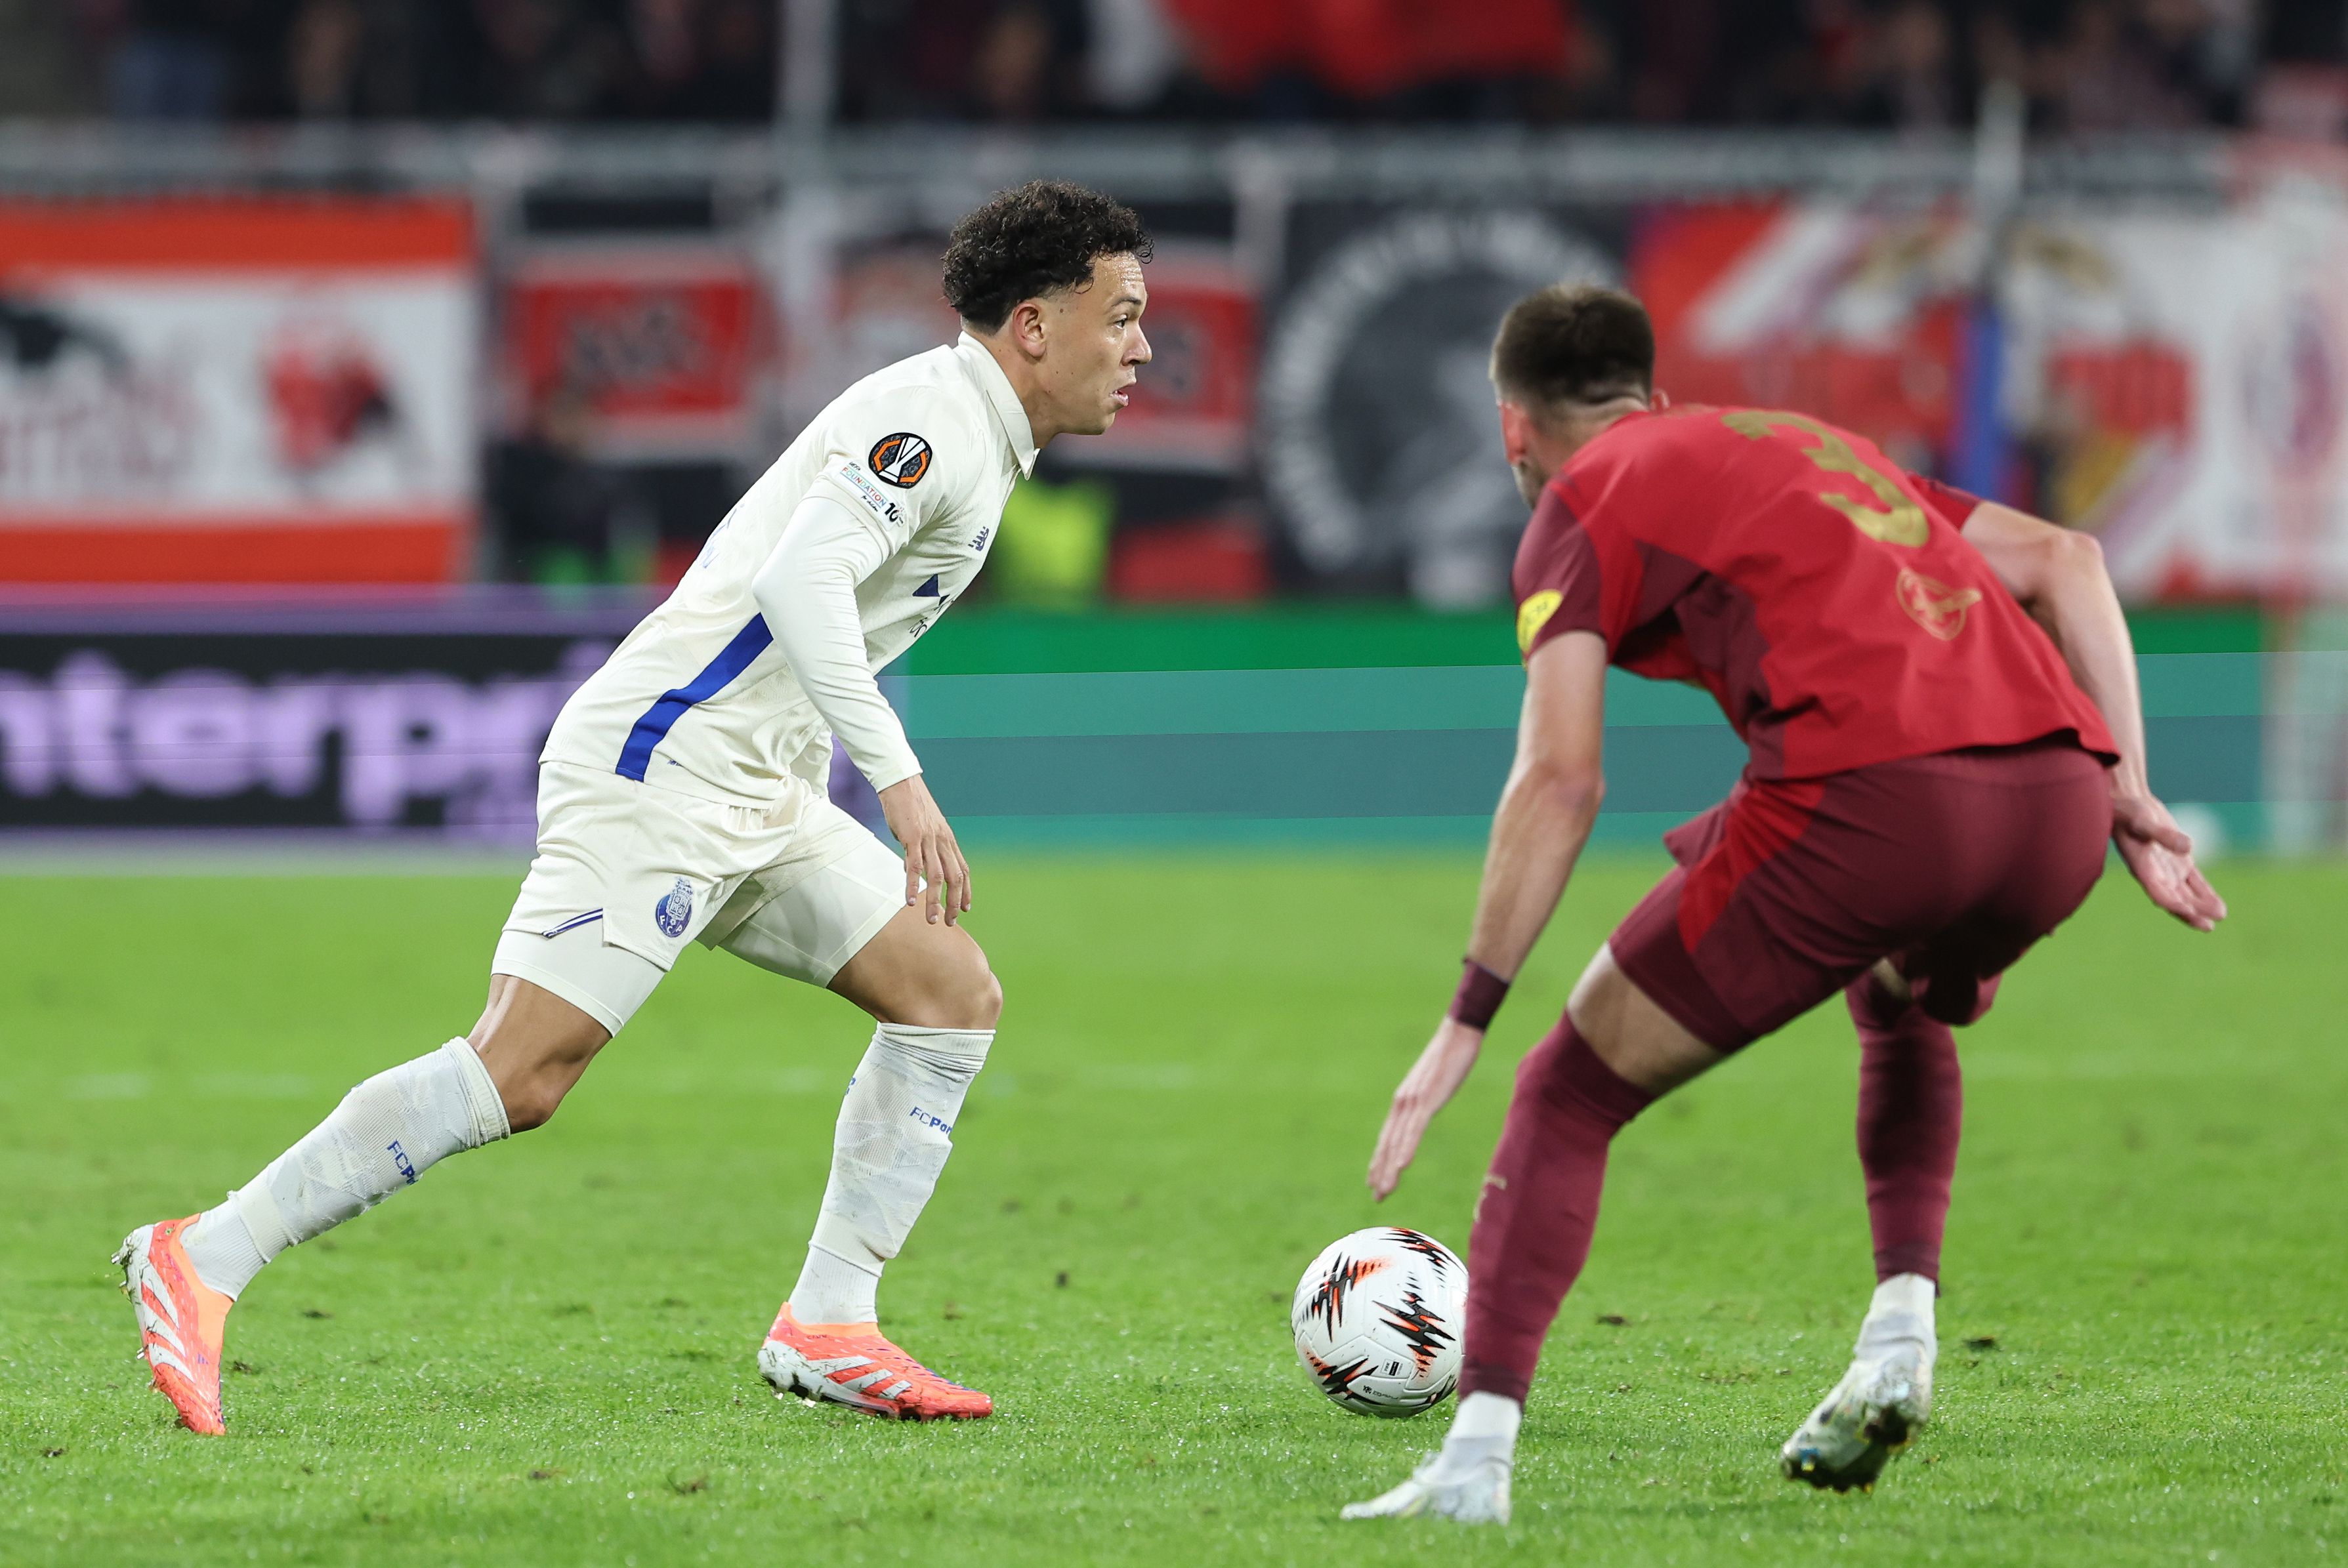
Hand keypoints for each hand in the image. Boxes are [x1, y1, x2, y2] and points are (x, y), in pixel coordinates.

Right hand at [878, 775, 970, 925]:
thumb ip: (925, 848)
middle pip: (955, 877)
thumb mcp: (925, 828)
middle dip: (954, 902)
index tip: (966, 908)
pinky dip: (913, 885)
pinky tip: (911, 901)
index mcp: (948, 839)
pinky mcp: (912, 837)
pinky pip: (914, 866)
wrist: (902, 782)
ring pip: (936, 876)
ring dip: (935, 900)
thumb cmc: (911, 805)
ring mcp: (928, 839)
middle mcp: (942, 841)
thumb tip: (916, 867)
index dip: (966, 891)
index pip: (963, 869)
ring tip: (932, 919)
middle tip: (951, 921)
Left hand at [1367, 1018, 1485, 1200]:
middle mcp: (1402, 1103)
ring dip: (1390, 1168)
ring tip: (1384, 1191)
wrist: (1458, 1033)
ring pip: (1398, 1141)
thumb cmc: (1448, 1058)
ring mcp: (1413, 1101)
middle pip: (1388, 1144)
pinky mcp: (1427, 1099)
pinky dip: (1406, 1148)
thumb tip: (1424, 1112)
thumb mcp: (1433, 1085)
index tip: (1374, 1182)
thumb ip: (1425, 1101)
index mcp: (1404, 1101)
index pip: (1388, 1137)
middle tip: (1376, 1197)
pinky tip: (1402, 1166)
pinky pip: (1414, 1129)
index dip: (1380, 1161)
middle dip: (1381, 1171)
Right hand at [2112, 791, 2225, 931]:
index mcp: (2141, 867)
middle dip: (2190, 914)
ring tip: (2220, 915)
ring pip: (2186, 894)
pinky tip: (2217, 903)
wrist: (2127, 803)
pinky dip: (2205, 892)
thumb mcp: (2142, 820)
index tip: (2188, 911)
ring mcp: (2167, 869)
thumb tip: (2188, 848)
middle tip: (2208, 925)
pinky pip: (2194, 882)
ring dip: (2200, 905)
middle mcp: (2154, 874)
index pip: (2157, 891)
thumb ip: (2162, 834)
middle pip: (2174, 899)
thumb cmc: (2128, 811)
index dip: (2172, 903)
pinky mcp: (2178, 861)